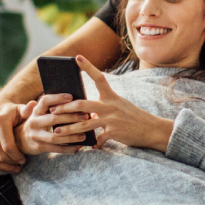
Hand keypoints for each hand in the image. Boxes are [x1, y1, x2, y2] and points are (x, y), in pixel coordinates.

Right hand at [0, 98, 28, 174]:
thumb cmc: (11, 112)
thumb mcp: (20, 110)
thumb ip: (28, 110)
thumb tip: (34, 105)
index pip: (8, 147)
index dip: (17, 157)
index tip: (24, 160)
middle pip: (0, 156)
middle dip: (12, 164)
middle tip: (20, 166)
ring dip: (2, 169)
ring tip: (12, 168)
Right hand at [15, 93, 95, 154]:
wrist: (20, 139)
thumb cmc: (37, 122)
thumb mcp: (38, 112)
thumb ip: (49, 106)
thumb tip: (70, 98)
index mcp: (36, 110)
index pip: (46, 101)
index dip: (58, 98)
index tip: (71, 97)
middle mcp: (34, 122)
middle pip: (54, 119)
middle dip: (71, 118)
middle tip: (86, 117)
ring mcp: (36, 135)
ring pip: (56, 136)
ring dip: (72, 136)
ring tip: (84, 135)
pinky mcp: (39, 147)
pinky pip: (57, 149)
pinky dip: (69, 148)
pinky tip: (79, 146)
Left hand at [58, 56, 173, 151]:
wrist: (152, 129)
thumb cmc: (134, 117)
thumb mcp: (119, 106)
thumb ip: (103, 106)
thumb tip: (86, 111)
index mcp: (111, 96)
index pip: (98, 77)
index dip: (87, 66)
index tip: (76, 57)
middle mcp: (110, 105)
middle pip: (82, 104)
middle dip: (65, 108)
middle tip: (52, 110)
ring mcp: (112, 119)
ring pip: (85, 124)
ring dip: (69, 129)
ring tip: (57, 132)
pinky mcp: (115, 132)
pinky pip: (99, 139)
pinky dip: (93, 144)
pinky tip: (90, 147)